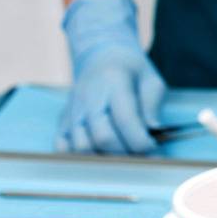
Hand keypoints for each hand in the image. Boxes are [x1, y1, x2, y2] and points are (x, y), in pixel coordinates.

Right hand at [56, 0, 165, 153]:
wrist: (99, 57)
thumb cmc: (131, 70)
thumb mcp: (151, 79)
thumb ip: (152, 105)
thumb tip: (154, 132)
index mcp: (113, 82)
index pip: (125, 118)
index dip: (140, 140)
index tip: (154, 149)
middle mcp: (88, 99)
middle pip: (102, 137)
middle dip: (126, 154)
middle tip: (143, 158)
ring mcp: (71, 112)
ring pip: (82, 148)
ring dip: (105, 160)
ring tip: (124, 158)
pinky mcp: (62, 123)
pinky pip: (62, 149)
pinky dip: (80, 159)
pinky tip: (100, 156)